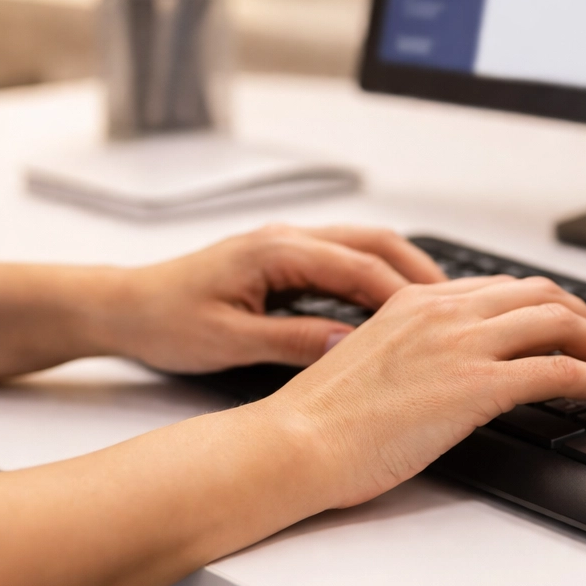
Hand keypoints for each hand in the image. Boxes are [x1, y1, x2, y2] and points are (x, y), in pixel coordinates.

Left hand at [105, 224, 447, 372]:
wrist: (124, 305)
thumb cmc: (165, 320)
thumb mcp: (229, 342)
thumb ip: (292, 341)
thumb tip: (349, 347)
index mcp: (277, 251)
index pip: (360, 267)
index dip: (405, 296)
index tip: (440, 321)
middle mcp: (288, 239)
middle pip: (376, 243)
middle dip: (421, 272)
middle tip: (461, 306)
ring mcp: (288, 246)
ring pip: (365, 248)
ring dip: (404, 272)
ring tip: (441, 308)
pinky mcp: (285, 261)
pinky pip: (345, 262)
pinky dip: (377, 280)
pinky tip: (395, 309)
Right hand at [253, 275, 585, 509]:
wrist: (293, 443)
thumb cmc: (319, 422)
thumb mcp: (370, 366)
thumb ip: (413, 355)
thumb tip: (446, 375)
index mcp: (416, 302)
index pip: (504, 290)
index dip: (549, 308)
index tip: (571, 331)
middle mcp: (444, 311)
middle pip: (543, 294)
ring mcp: (462, 344)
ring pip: (562, 321)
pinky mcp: (476, 385)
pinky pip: (562, 370)